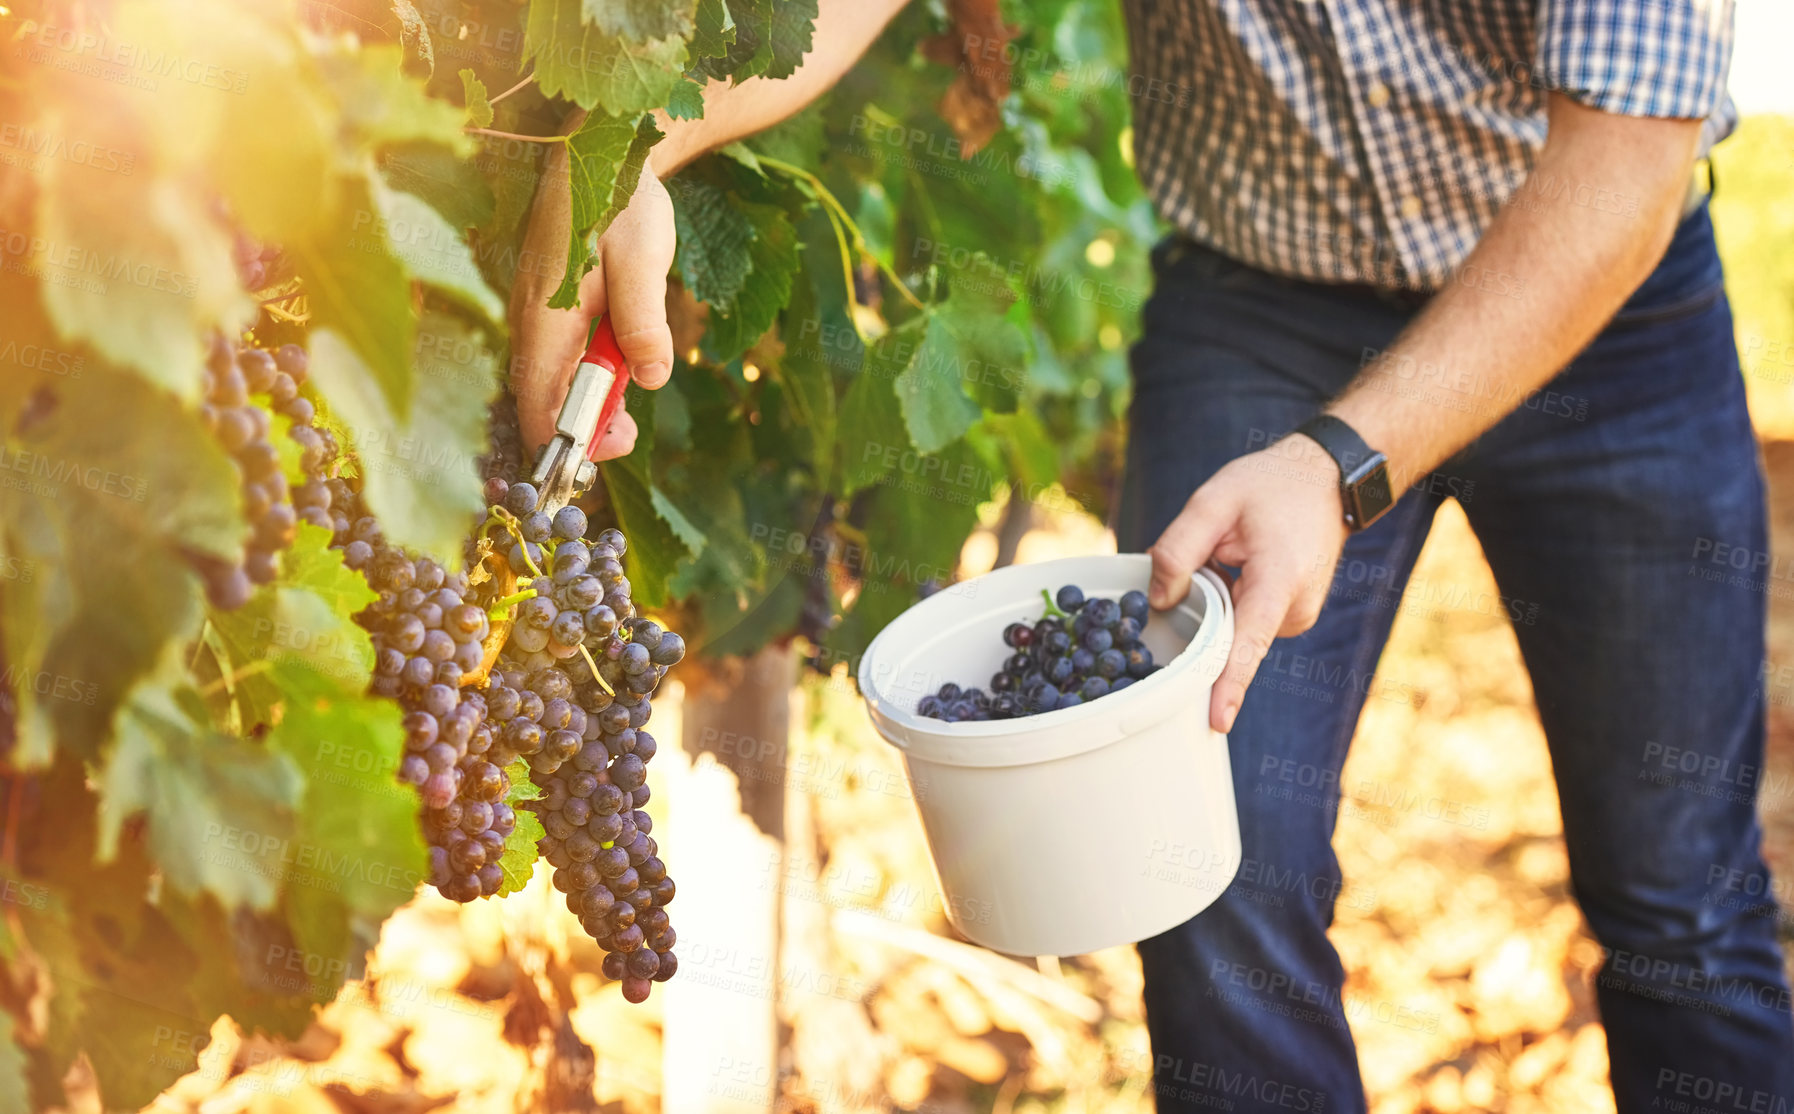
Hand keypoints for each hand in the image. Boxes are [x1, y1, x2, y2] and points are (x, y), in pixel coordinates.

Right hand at [509, 137, 676, 460]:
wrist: (606, 148)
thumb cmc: (623, 200)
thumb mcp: (643, 258)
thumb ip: (643, 320)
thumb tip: (650, 378)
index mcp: (544, 313)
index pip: (536, 400)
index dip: (563, 441)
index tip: (604, 454)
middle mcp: (529, 319)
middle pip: (540, 398)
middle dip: (582, 426)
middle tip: (631, 435)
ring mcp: (534, 313)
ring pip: (549, 380)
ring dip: (588, 400)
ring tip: (630, 404)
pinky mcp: (548, 307)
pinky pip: (558, 357)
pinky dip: (586, 374)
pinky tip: (619, 365)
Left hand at [1146, 435, 1350, 733]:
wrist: (1326, 479)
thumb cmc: (1270, 486)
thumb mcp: (1213, 502)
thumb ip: (1178, 550)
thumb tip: (1158, 601)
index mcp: (1278, 581)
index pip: (1248, 643)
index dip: (1229, 684)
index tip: (1217, 721)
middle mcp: (1294, 609)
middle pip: (1230, 637)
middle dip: (1201, 617)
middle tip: (1208, 558)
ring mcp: (1297, 617)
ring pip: (1235, 630)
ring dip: (1216, 604)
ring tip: (1230, 553)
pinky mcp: (1291, 617)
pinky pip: (1247, 622)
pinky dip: (1231, 603)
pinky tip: (1238, 565)